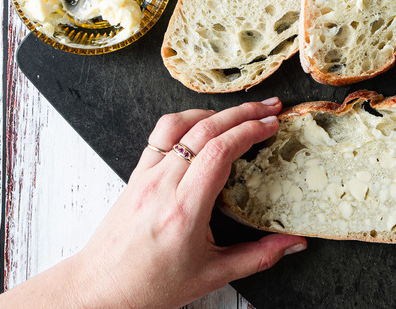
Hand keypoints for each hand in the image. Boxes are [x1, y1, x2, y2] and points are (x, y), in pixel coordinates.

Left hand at [0, 98, 305, 308]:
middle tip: (270, 107)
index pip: (219, 151)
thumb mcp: (213, 275)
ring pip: (181, 124)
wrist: (101, 288)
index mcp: (184, 210)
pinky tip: (204, 123)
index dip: (249, 131)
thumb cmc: (151, 286)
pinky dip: (187, 120)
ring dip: (215, 111)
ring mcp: (146, 176)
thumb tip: (294, 244)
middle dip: (243, 113)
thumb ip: (259, 257)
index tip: (272, 125)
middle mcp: (163, 185)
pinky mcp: (136, 174)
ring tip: (241, 111)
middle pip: (204, 130)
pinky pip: (161, 134)